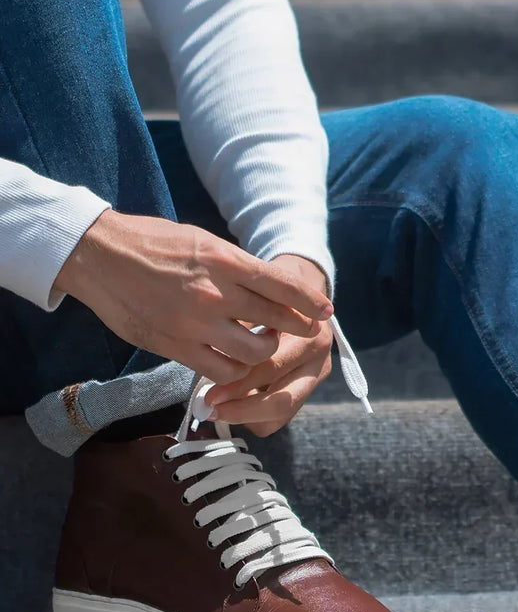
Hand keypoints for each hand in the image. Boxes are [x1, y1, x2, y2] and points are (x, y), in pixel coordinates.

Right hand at [54, 209, 333, 384]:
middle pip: (274, 321)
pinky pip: (220, 369)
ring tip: (264, 347)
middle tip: (304, 333)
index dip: (309, 301)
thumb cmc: (154, 242)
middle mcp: (214, 292)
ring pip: (252, 352)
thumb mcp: (203, 241)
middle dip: (295, 329)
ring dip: (264, 353)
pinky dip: (235, 370)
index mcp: (224, 260)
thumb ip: (236, 267)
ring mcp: (194, 322)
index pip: (282, 284)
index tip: (325, 311)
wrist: (98, 254)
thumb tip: (271, 288)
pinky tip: (236, 364)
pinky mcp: (174, 345)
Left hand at [203, 254, 334, 435]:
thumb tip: (210, 354)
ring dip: (248, 416)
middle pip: (282, 400)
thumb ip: (242, 325)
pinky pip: (281, 417)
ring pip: (283, 414)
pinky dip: (256, 416)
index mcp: (310, 335)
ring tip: (218, 410)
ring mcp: (316, 377)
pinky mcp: (307, 390)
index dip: (238, 384)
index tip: (206, 393)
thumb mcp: (259, 299)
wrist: (304, 289)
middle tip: (209, 408)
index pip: (272, 368)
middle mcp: (319, 360)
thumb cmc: (273, 292)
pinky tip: (236, 403)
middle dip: (242, 409)